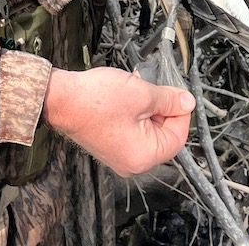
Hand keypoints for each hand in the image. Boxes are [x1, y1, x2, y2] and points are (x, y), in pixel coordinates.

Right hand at [42, 66, 194, 176]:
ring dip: (147, 107)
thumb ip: (168, 100)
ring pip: (146, 130)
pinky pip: (131, 130)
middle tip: (155, 86)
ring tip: (137, 85)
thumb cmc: (94, 100)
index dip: (181, 112)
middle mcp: (132, 162)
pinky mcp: (109, 145)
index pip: (178, 137)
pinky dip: (133, 112)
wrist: (61, 98)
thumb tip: (187, 102)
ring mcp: (119, 155)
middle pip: (162, 134)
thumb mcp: (141, 94)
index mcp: (144, 156)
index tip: (179, 94)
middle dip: (161, 107)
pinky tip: (126, 94)